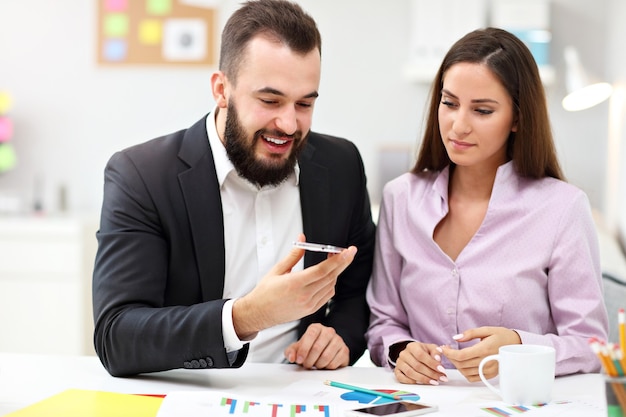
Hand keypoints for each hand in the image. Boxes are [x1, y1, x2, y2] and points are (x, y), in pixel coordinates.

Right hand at [232, 234, 356, 339]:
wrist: (259, 313)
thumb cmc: (265, 292)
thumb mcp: (277, 270)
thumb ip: (293, 255)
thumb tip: (302, 240)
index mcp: (295, 284)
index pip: (322, 270)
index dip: (337, 260)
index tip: (346, 251)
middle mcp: (304, 295)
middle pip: (330, 277)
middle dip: (343, 263)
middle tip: (350, 251)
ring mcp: (309, 304)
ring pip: (330, 286)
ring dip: (336, 272)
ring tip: (336, 260)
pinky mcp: (310, 310)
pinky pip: (327, 296)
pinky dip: (331, 284)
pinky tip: (329, 276)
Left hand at [284, 323, 348, 368]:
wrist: (324, 351)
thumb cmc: (310, 348)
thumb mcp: (297, 349)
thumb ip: (291, 352)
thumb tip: (291, 357)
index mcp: (316, 328)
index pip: (310, 335)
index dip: (304, 349)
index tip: (299, 359)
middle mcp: (329, 331)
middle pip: (318, 347)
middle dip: (309, 360)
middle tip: (307, 365)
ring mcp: (338, 340)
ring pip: (326, 356)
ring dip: (318, 365)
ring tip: (315, 364)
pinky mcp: (344, 350)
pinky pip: (334, 363)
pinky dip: (327, 367)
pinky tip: (324, 364)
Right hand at [393, 342, 447, 384]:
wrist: (413, 354)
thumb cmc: (424, 352)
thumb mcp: (431, 348)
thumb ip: (436, 352)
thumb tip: (437, 359)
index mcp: (412, 346)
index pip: (421, 355)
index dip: (432, 364)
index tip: (442, 370)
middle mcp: (404, 354)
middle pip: (417, 366)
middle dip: (431, 374)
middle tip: (441, 378)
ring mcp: (399, 362)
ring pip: (410, 373)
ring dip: (423, 379)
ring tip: (434, 382)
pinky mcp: (397, 371)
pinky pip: (401, 378)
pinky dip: (411, 382)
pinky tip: (420, 383)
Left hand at [440, 326, 520, 381]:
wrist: (517, 344)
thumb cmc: (502, 335)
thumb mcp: (486, 330)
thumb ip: (470, 333)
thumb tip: (455, 338)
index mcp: (485, 349)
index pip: (461, 356)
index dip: (449, 353)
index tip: (443, 348)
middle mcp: (487, 361)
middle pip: (461, 364)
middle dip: (450, 357)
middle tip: (447, 349)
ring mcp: (489, 370)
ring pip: (465, 372)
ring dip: (456, 365)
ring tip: (454, 355)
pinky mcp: (490, 375)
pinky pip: (473, 378)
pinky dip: (464, 372)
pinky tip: (463, 364)